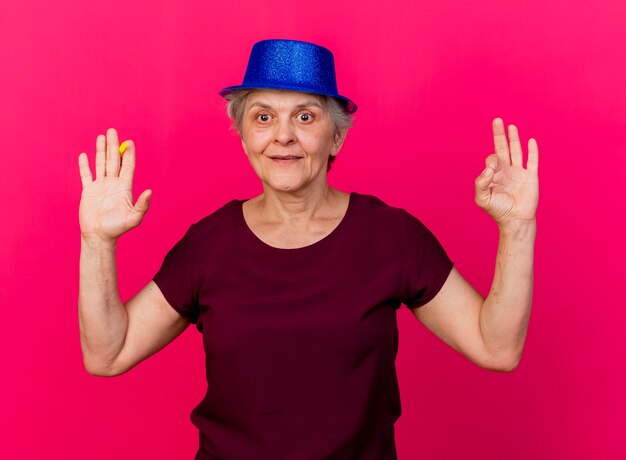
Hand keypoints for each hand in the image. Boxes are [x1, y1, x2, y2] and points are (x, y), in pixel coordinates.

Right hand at [78, 128, 151, 242]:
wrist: (99, 236)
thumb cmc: (117, 228)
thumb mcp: (133, 218)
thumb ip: (142, 205)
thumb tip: (150, 191)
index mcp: (124, 188)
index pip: (127, 166)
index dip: (129, 154)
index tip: (129, 142)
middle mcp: (113, 184)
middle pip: (114, 161)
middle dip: (114, 146)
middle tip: (113, 131)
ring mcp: (100, 187)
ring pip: (100, 164)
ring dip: (101, 151)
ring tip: (101, 137)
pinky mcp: (88, 191)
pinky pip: (86, 175)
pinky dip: (84, 166)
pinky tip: (84, 155)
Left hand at [475, 118, 538, 227]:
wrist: (515, 220)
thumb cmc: (498, 211)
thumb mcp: (482, 198)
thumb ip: (481, 182)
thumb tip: (490, 168)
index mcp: (494, 175)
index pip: (492, 159)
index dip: (491, 161)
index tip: (493, 170)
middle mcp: (506, 171)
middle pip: (502, 148)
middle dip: (499, 135)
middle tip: (497, 120)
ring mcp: (519, 173)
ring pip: (517, 151)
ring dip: (514, 138)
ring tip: (511, 126)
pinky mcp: (531, 177)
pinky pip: (532, 161)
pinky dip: (532, 151)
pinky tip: (531, 141)